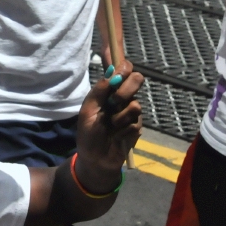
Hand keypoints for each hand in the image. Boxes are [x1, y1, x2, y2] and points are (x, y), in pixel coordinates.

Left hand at [72, 58, 142, 190]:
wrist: (97, 159)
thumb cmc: (88, 135)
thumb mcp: (87, 112)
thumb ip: (98, 92)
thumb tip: (110, 73)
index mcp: (107, 91)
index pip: (121, 70)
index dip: (123, 66)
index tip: (119, 71)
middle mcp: (121, 97)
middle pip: (136, 79)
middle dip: (126, 89)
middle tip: (114, 101)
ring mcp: (131, 110)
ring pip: (135, 103)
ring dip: (120, 116)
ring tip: (111, 126)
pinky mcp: (137, 124)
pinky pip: (136, 121)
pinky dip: (123, 128)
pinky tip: (117, 135)